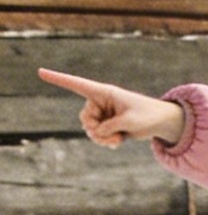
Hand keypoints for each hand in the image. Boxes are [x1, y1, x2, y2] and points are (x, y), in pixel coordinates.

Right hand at [37, 68, 185, 146]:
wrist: (160, 122)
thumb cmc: (148, 115)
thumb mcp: (129, 122)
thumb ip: (110, 126)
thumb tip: (95, 133)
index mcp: (104, 92)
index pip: (77, 84)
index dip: (58, 79)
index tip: (39, 72)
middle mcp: (100, 101)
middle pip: (84, 117)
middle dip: (95, 129)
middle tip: (113, 134)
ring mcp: (103, 114)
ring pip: (89, 129)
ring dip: (102, 138)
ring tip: (118, 138)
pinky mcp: (107, 124)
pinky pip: (97, 136)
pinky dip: (105, 141)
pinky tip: (118, 142)